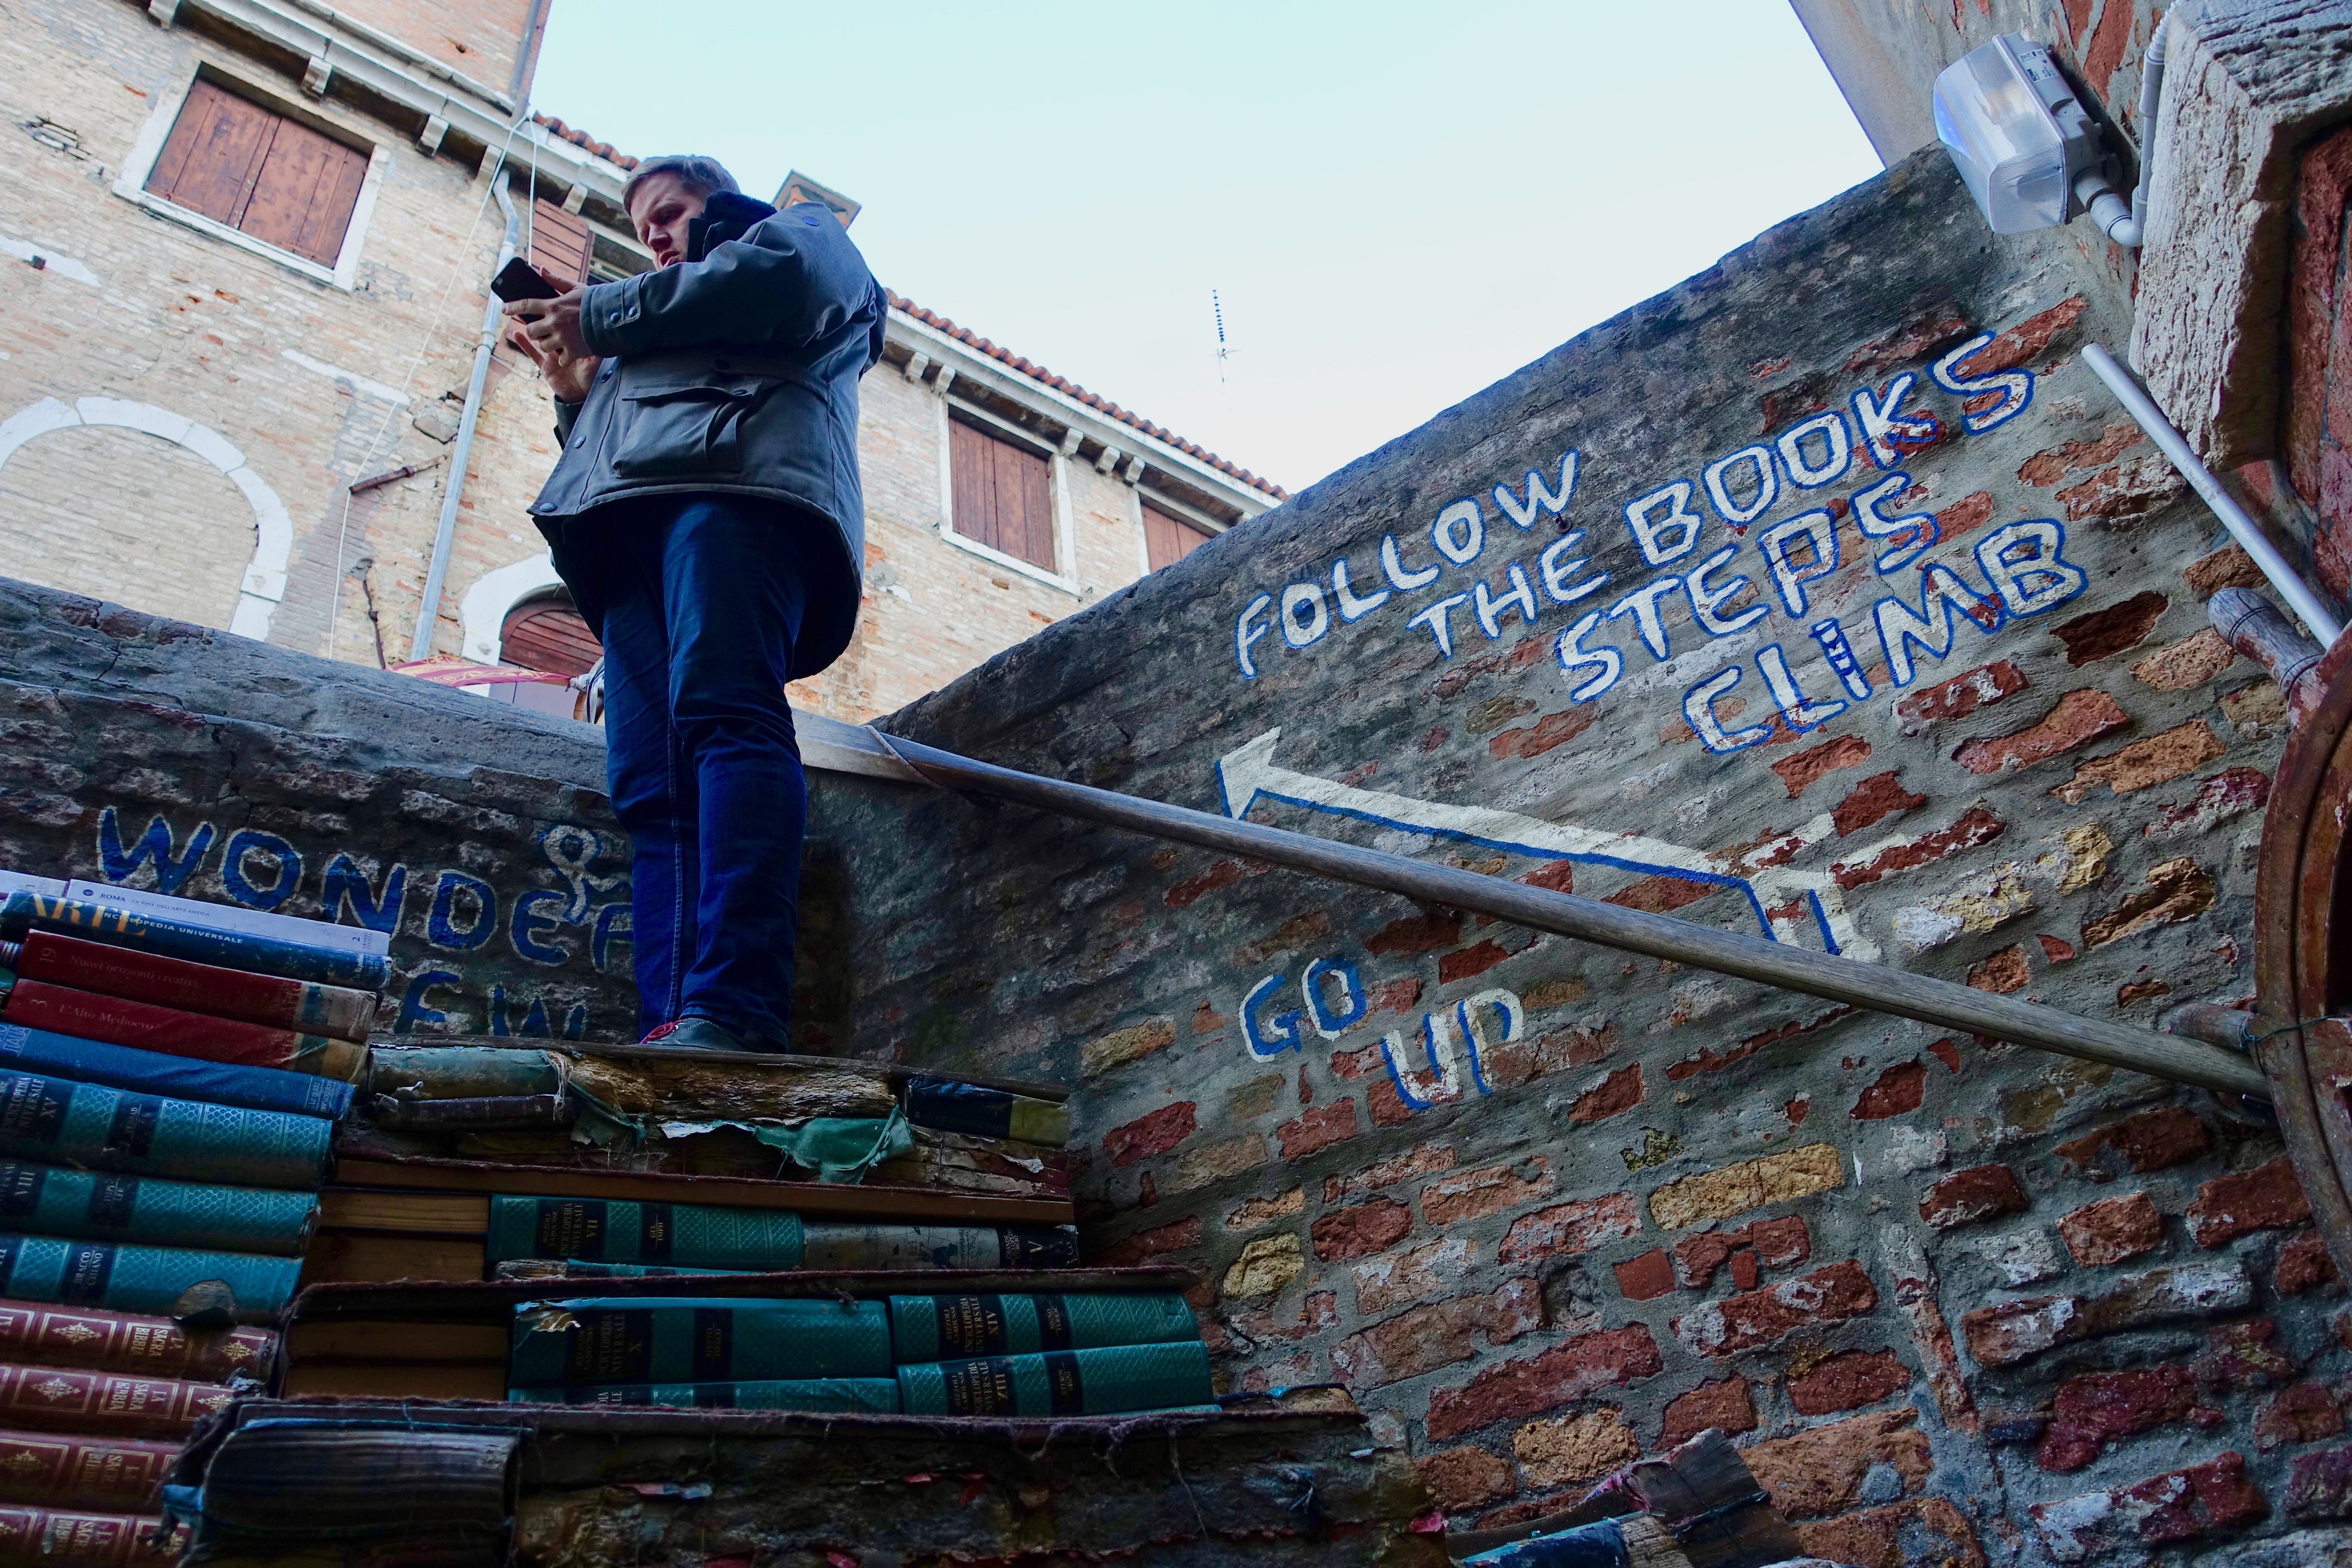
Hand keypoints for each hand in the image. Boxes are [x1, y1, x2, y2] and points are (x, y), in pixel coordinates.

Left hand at [503, 281, 599, 401]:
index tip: (504, 309)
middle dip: (533, 331)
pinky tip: (569, 355)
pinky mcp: (573, 351)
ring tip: (556, 342)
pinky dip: (564, 358)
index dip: (512, 307)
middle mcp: (554, 323)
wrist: (614, 320)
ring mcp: (563, 338)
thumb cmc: (595, 302)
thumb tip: (541, 269)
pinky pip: (561, 359)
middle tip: (539, 330)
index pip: (525, 305)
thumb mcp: (576, 288)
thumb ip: (557, 280)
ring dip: (547, 344)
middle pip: (531, 330)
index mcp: (553, 306)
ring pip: (543, 345)